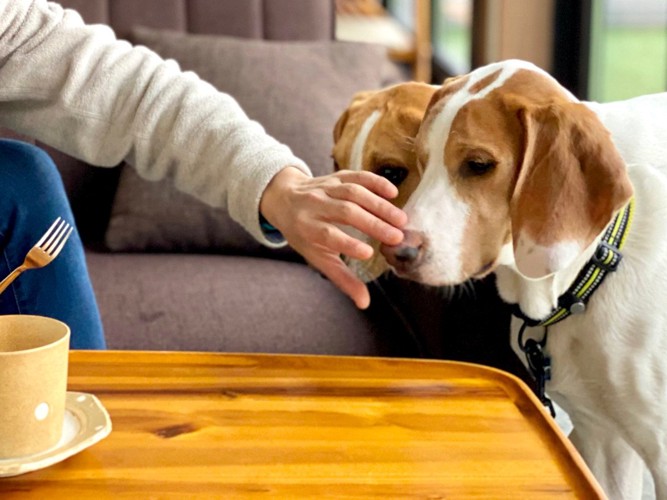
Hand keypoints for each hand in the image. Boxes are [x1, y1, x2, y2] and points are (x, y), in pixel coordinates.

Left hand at [260, 167, 406, 308]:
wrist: (285, 199)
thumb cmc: (304, 234)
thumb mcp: (317, 257)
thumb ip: (342, 278)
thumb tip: (364, 303)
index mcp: (307, 229)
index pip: (328, 236)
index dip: (347, 244)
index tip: (368, 254)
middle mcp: (315, 206)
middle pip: (346, 212)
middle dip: (373, 223)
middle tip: (397, 236)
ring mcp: (326, 188)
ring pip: (354, 193)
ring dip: (379, 205)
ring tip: (400, 219)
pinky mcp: (336, 176)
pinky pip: (356, 175)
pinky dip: (375, 182)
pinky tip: (392, 192)